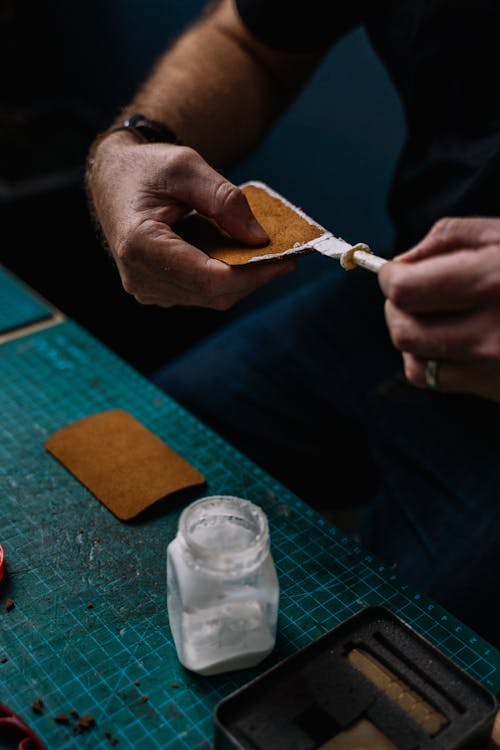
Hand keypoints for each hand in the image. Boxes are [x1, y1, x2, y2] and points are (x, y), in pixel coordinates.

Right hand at [86, 134, 294, 308]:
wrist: (114, 180)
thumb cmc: (146, 169)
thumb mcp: (186, 166)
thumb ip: (223, 199)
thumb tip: (257, 237)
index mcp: (140, 246)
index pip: (208, 277)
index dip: (252, 273)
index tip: (288, 259)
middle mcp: (140, 276)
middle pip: (214, 293)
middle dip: (254, 276)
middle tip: (287, 254)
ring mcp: (147, 289)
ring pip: (211, 297)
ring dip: (242, 277)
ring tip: (266, 252)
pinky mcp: (157, 290)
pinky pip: (201, 293)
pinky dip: (227, 277)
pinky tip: (239, 255)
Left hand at [378, 217, 499, 401]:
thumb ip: (446, 240)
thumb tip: (400, 263)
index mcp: (495, 280)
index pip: (405, 290)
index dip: (389, 278)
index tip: (394, 271)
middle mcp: (493, 332)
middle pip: (403, 330)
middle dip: (395, 308)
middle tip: (409, 292)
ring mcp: (497, 369)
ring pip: (414, 363)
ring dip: (410, 336)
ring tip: (429, 316)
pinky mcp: (499, 391)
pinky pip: (439, 382)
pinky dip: (430, 360)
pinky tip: (448, 340)